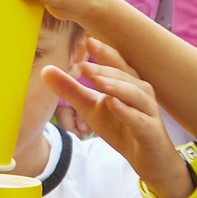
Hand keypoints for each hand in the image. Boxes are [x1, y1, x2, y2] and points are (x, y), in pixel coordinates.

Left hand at [50, 41, 194, 197]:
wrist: (150, 158)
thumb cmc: (122, 128)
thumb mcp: (91, 108)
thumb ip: (71, 89)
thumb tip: (45, 70)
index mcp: (128, 82)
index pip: (115, 62)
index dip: (103, 50)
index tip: (86, 39)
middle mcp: (141, 92)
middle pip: (123, 76)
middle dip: (104, 69)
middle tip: (84, 65)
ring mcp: (148, 111)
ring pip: (134, 94)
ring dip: (116, 86)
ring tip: (98, 81)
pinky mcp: (151, 131)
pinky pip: (139, 119)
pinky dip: (126, 111)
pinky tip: (113, 105)